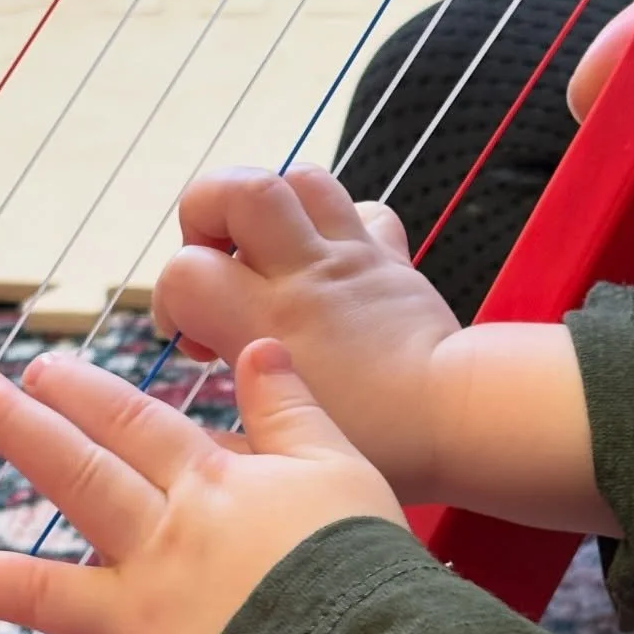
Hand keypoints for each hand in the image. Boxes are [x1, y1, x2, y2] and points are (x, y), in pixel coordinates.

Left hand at [0, 340, 403, 633]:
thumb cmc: (360, 564)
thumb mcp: (340, 467)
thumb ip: (292, 410)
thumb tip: (260, 346)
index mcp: (208, 486)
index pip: (133, 424)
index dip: (84, 392)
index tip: (36, 369)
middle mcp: (161, 543)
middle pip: (76, 475)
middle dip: (13, 427)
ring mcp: (146, 620)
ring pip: (45, 591)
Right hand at [152, 165, 460, 502]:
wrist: (466, 419)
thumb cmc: (381, 446)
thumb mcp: (283, 454)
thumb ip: (229, 434)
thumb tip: (191, 442)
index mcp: (268, 322)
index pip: (183, 271)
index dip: (167, 300)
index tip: (191, 339)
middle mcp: (304, 276)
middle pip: (239, 186)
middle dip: (204, 210)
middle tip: (215, 262)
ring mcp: (351, 257)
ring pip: (300, 179)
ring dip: (268, 205)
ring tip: (264, 251)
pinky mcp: (390, 257)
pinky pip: (361, 209)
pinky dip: (335, 224)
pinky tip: (326, 264)